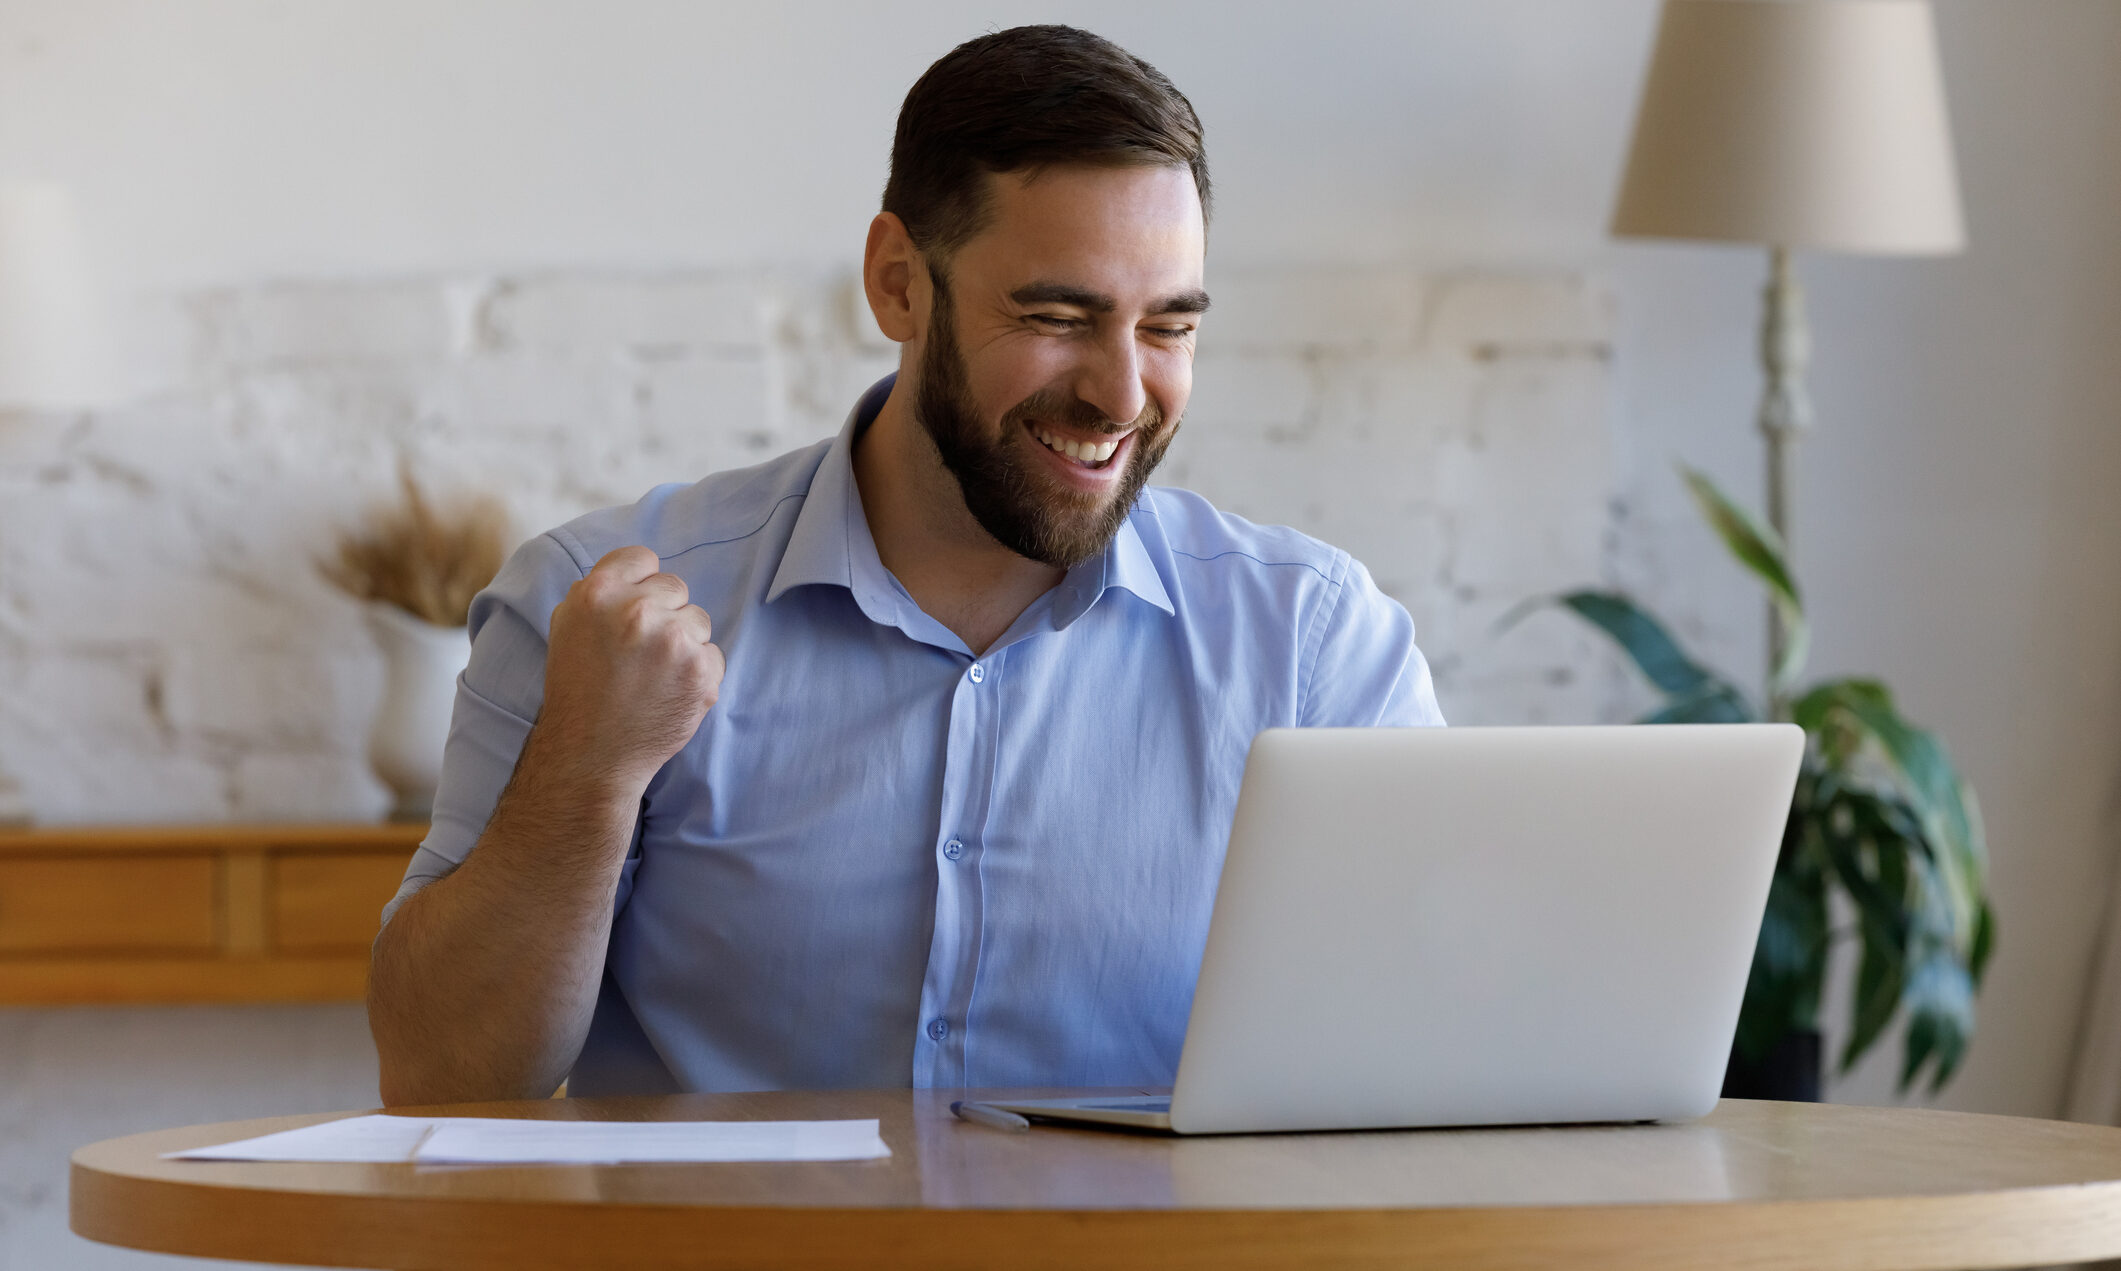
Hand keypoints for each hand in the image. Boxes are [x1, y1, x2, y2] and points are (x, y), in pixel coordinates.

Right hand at [536, 546, 724, 790]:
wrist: (590, 754)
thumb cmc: (578, 689)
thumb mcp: (568, 625)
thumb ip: (601, 591)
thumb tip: (638, 571)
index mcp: (598, 593)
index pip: (643, 558)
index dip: (639, 584)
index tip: (632, 610)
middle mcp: (636, 611)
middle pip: (675, 587)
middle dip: (663, 613)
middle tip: (639, 652)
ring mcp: (673, 641)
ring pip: (698, 620)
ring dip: (683, 643)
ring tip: (653, 675)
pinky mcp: (701, 671)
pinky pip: (712, 654)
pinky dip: (697, 673)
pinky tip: (669, 692)